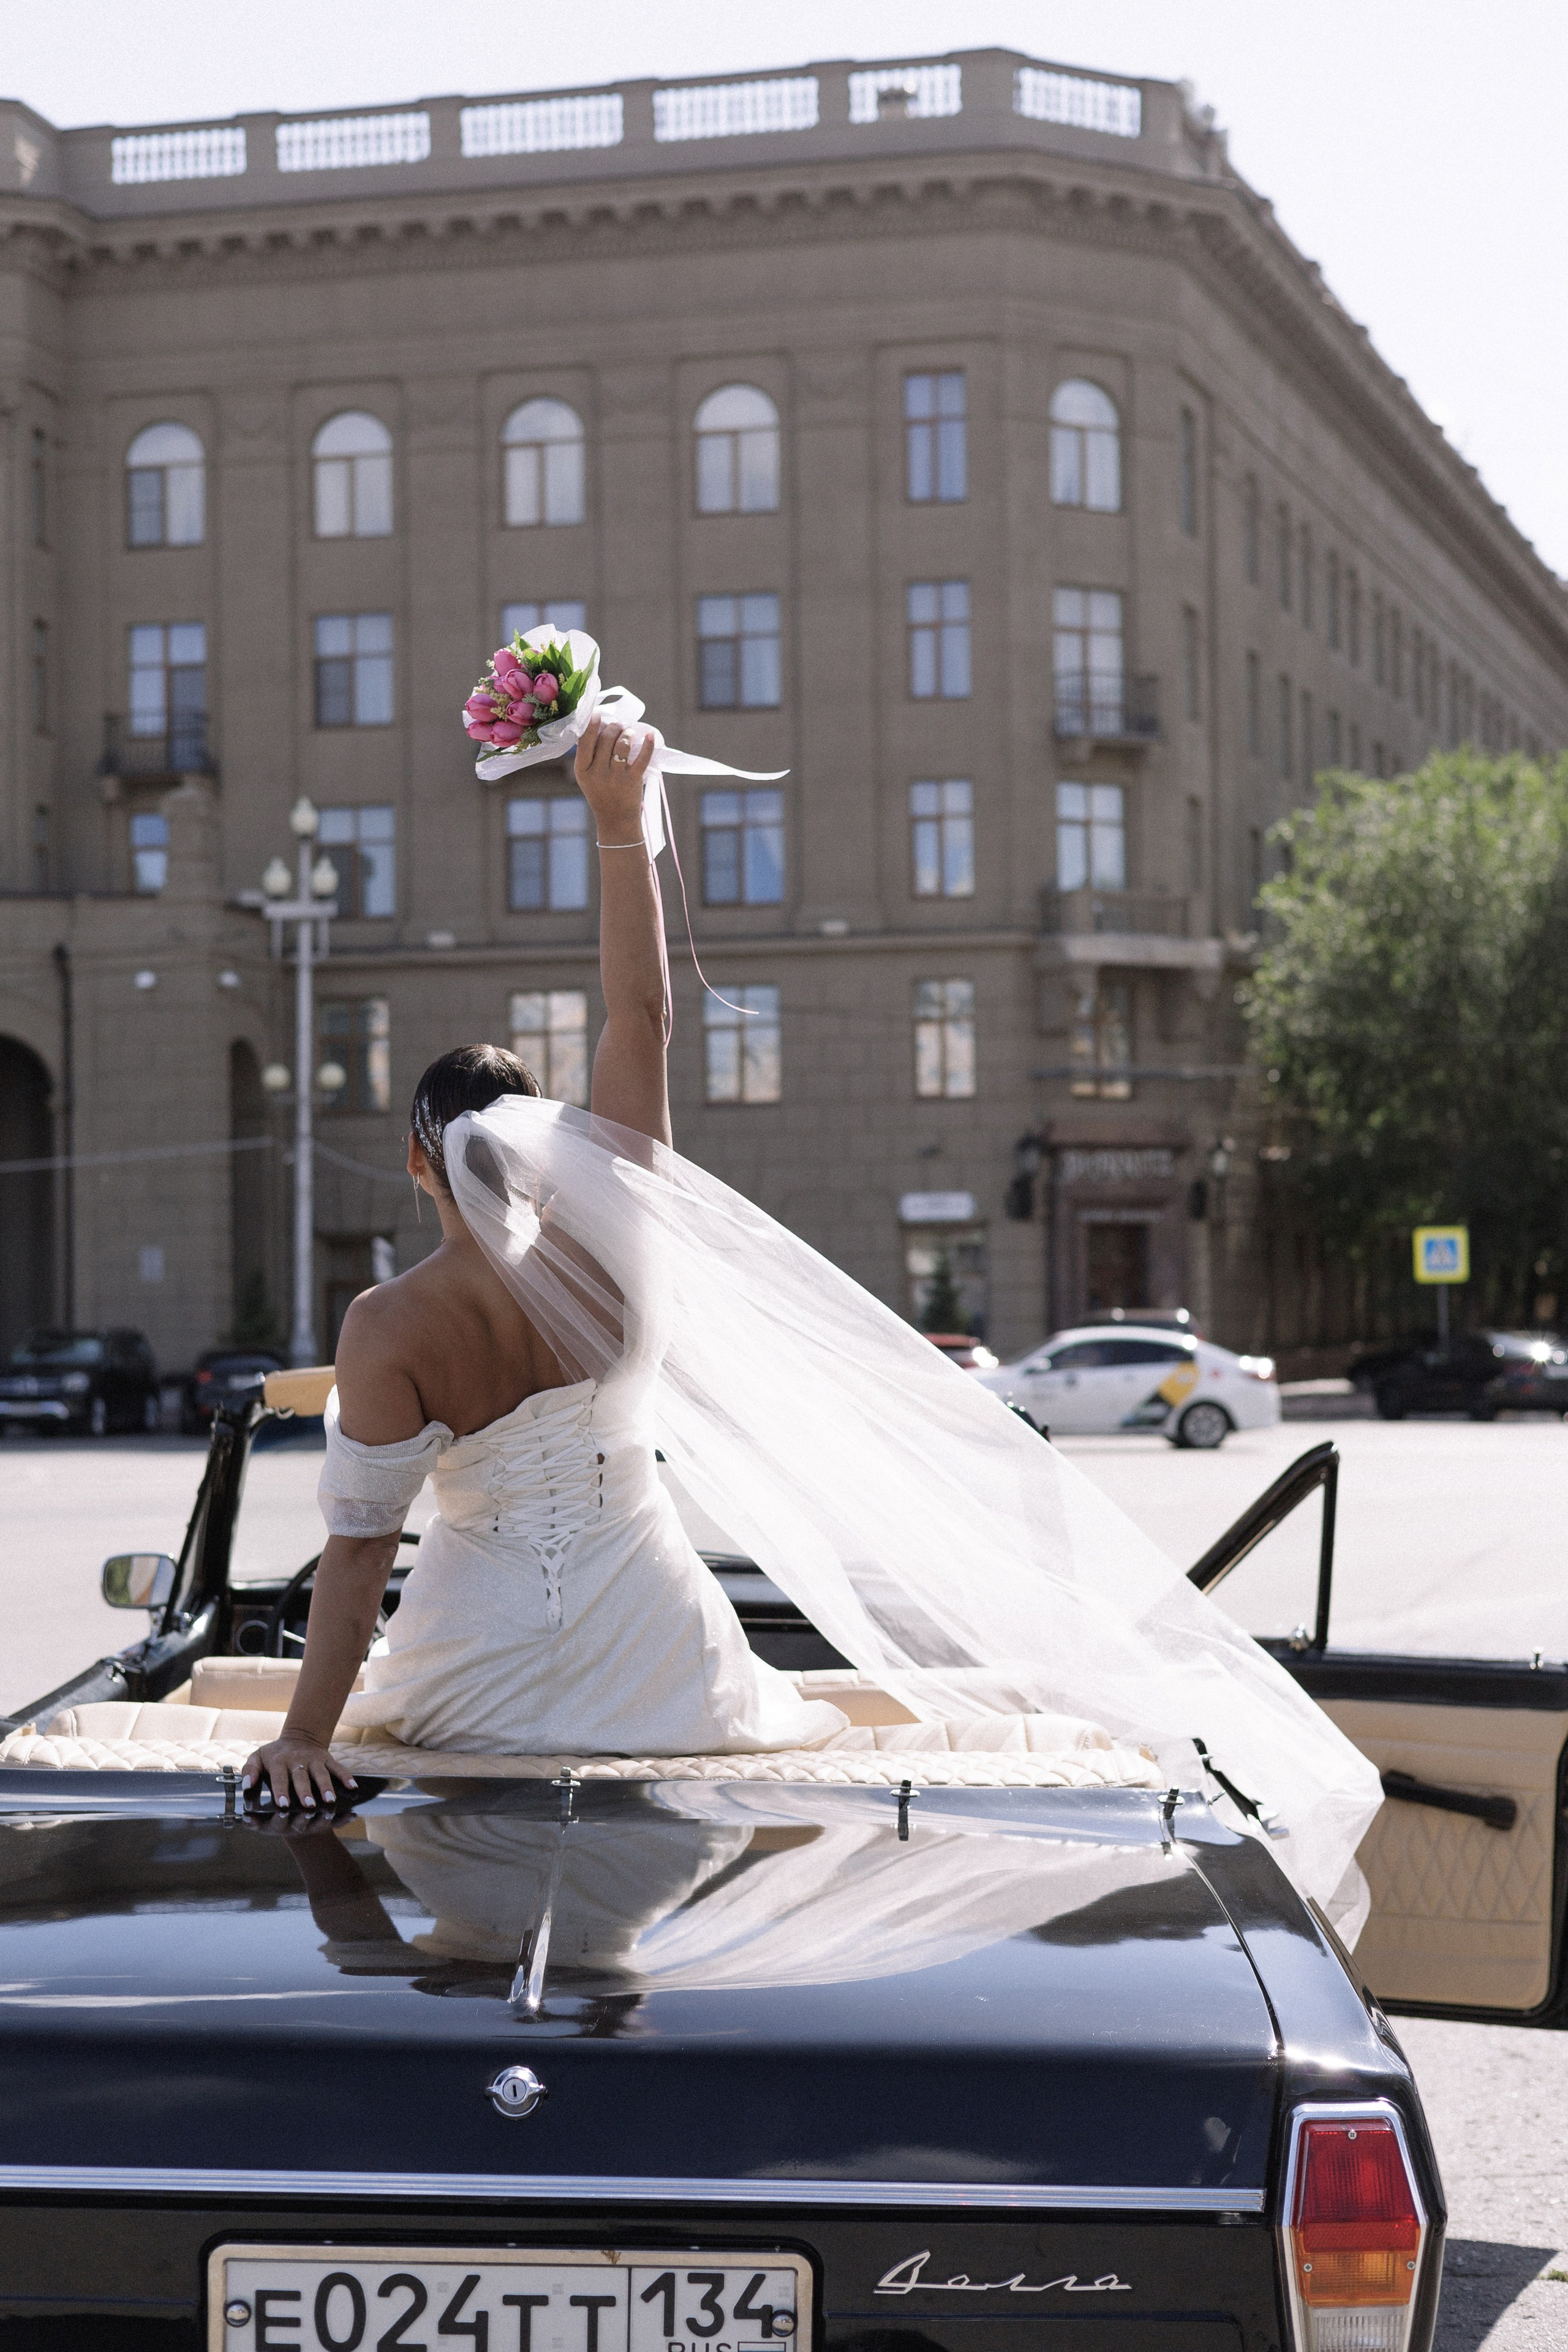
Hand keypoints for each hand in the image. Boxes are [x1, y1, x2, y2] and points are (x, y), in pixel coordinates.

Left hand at [241, 1728, 356, 1812]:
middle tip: (308, 1807)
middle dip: (305, 1792)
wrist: (299, 1736)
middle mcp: (297, 1760)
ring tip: (330, 1801)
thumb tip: (246, 1786)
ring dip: (326, 1787)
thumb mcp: (257, 1757)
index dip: (281, 1790)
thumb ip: (249, 1771)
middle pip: (302, 1777)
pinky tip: (352, 1788)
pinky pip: (338, 1768)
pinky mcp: (327, 1759)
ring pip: (321, 1774)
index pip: (279, 1777)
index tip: (283, 1805)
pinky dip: (346, 1777)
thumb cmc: (275, 1754)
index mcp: (278, 1761)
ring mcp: (314, 1759)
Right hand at [575, 716, 654, 843]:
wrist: (615, 820)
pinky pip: (641, 758)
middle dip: (614, 727)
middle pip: (606, 739)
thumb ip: (589, 755)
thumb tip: (599, 726)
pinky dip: (648, 745)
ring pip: (622, 745)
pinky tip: (651, 735)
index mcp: (582, 770)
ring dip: (627, 734)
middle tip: (618, 726)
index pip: (585, 741)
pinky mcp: (632, 781)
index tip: (597, 714)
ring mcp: (615, 778)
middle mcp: (597, 773)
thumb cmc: (600, 792)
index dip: (592, 725)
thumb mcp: (587, 776)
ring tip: (629, 733)